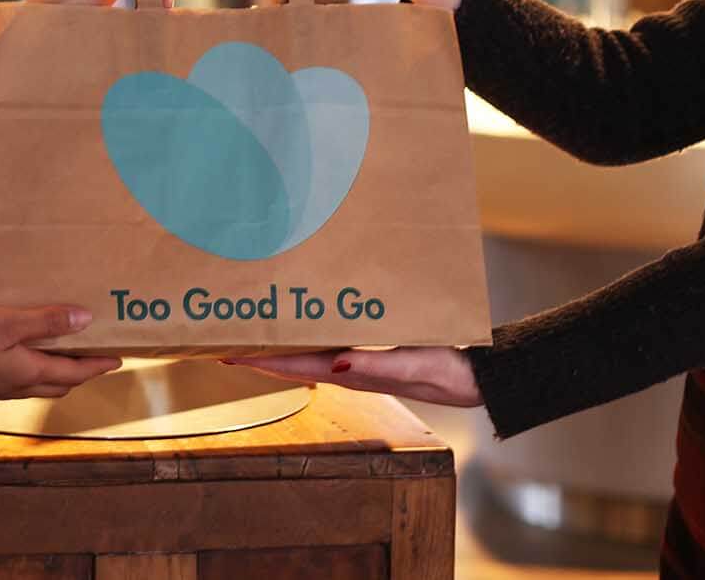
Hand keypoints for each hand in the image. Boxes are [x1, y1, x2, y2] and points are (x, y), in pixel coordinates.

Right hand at [0, 305, 120, 400]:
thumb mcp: (6, 322)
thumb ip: (46, 322)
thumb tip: (85, 323)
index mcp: (28, 372)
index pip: (74, 373)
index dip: (98, 366)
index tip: (118, 360)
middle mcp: (15, 387)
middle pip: (58, 384)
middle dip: (80, 373)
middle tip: (95, 358)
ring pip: (36, 385)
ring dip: (55, 373)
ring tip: (62, 355)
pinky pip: (14, 383)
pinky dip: (29, 371)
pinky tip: (18, 357)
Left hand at [224, 347, 482, 407]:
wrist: (478, 378)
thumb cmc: (449, 371)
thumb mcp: (414, 364)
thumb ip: (376, 365)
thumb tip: (335, 363)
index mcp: (352, 373)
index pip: (294, 367)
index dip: (258, 360)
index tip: (225, 352)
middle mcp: (349, 370)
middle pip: (292, 362)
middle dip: (259, 351)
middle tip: (225, 337)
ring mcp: (360, 364)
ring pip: (308, 353)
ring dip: (281, 344)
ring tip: (255, 329)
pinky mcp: (373, 354)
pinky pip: (330, 344)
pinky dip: (310, 336)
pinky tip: (306, 325)